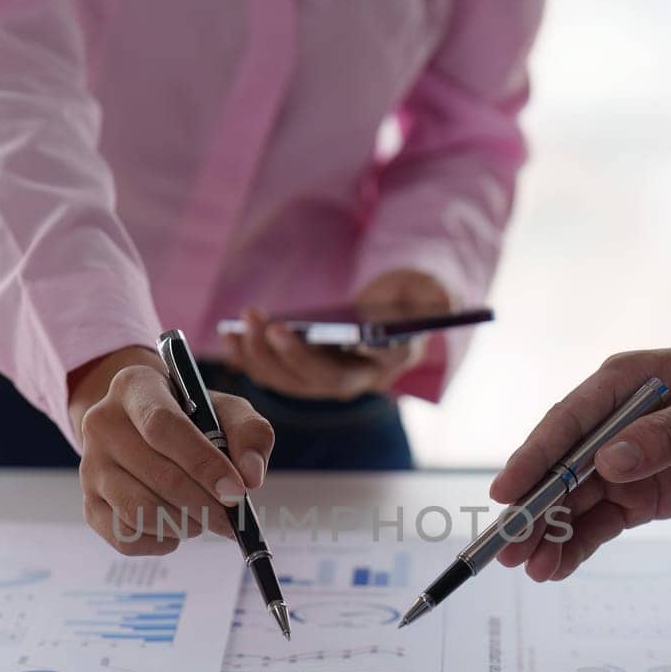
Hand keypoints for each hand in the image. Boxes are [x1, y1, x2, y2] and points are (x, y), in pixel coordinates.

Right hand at [69, 346, 273, 554]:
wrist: (143, 427)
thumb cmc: (192, 417)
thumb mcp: (225, 410)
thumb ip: (250, 434)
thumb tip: (250, 476)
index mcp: (134, 387)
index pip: (163, 427)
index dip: (204, 464)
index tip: (237, 492)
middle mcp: (101, 423)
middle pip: (157, 475)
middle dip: (205, 505)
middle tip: (232, 518)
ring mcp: (90, 467)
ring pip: (140, 511)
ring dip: (184, 525)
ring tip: (203, 517)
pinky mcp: (89, 504)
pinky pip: (126, 538)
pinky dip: (162, 542)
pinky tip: (178, 528)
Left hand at [219, 269, 448, 399]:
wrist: (389, 310)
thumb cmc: (411, 297)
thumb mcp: (430, 289)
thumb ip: (436, 295)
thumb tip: (440, 303)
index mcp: (389, 363)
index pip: (372, 366)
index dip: (347, 355)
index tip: (323, 335)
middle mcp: (357, 380)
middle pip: (321, 381)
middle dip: (292, 356)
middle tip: (271, 326)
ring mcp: (326, 380)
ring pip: (290, 382)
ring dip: (263, 355)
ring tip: (247, 320)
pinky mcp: (302, 373)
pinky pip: (272, 374)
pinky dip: (248, 358)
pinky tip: (230, 333)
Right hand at [489, 347, 670, 580]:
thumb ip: (665, 436)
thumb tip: (608, 461)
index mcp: (621, 384)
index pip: (567, 423)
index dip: (533, 458)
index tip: (506, 492)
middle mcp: (610, 424)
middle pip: (559, 468)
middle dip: (531, 508)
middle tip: (506, 547)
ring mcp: (622, 463)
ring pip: (573, 501)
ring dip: (548, 534)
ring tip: (530, 569)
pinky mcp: (638, 495)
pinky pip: (599, 522)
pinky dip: (576, 545)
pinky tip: (554, 569)